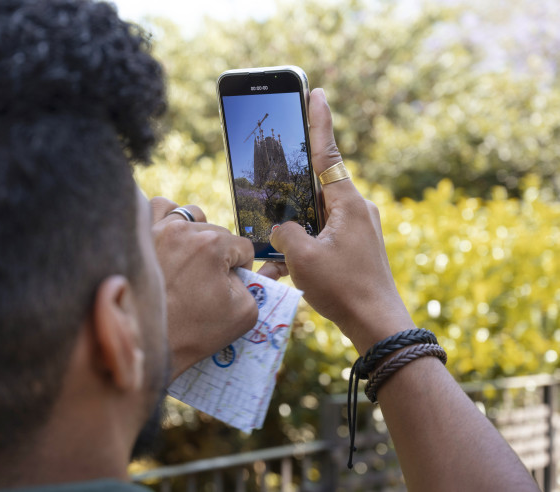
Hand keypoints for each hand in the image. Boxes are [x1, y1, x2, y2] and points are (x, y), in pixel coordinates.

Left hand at [150, 198, 283, 378]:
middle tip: (207, 283)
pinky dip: (167, 217)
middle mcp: (183, 229)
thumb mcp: (243, 314)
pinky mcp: (138, 235)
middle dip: (218, 254)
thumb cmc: (194, 331)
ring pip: (189, 215)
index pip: (242, 247)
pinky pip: (158, 208)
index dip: (242, 269)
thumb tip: (261, 269)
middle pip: (217, 232)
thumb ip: (260, 284)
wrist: (147, 344)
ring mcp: (157, 229)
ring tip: (190, 258)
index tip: (229, 287)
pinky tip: (170, 237)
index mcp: (213, 244)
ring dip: (196, 232)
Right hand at [269, 89, 414, 354]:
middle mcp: (357, 210)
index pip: (328, 154)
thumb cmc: (344, 289)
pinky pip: (323, 238)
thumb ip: (284, 233)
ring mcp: (359, 230)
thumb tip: (282, 229)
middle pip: (316, 190)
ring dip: (295, 234)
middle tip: (273, 192)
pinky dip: (305, 251)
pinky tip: (287, 273)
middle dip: (292, 196)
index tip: (317, 94)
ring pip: (316, 219)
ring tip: (278, 259)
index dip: (320, 123)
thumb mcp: (302, 258)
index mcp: (348, 204)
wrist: (378, 326)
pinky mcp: (356, 248)